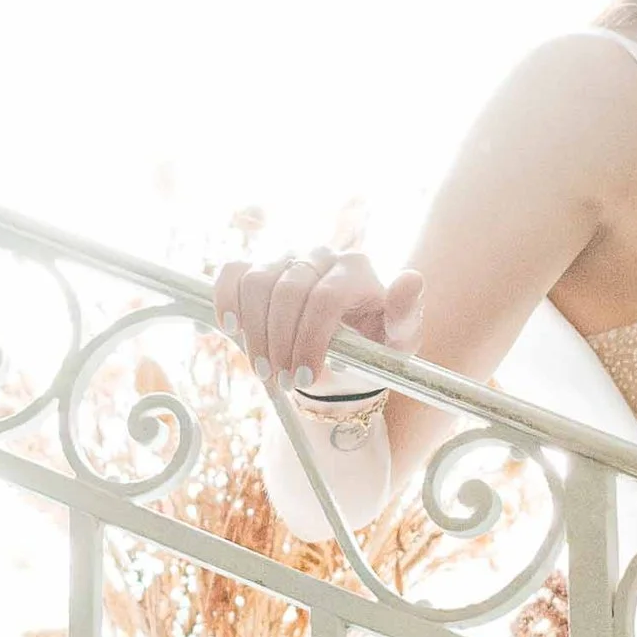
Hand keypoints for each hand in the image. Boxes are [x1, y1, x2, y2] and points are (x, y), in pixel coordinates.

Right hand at [211, 247, 425, 387]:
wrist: (343, 355)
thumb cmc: (372, 348)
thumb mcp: (397, 343)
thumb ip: (405, 316)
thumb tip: (411, 279)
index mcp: (356, 269)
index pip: (325, 298)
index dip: (311, 340)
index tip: (307, 380)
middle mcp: (321, 256)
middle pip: (288, 291)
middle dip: (281, 343)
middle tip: (284, 381)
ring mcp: (287, 258)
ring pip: (256, 283)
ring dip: (255, 333)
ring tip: (264, 370)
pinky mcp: (258, 267)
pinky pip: (232, 273)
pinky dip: (225, 300)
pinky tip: (232, 330)